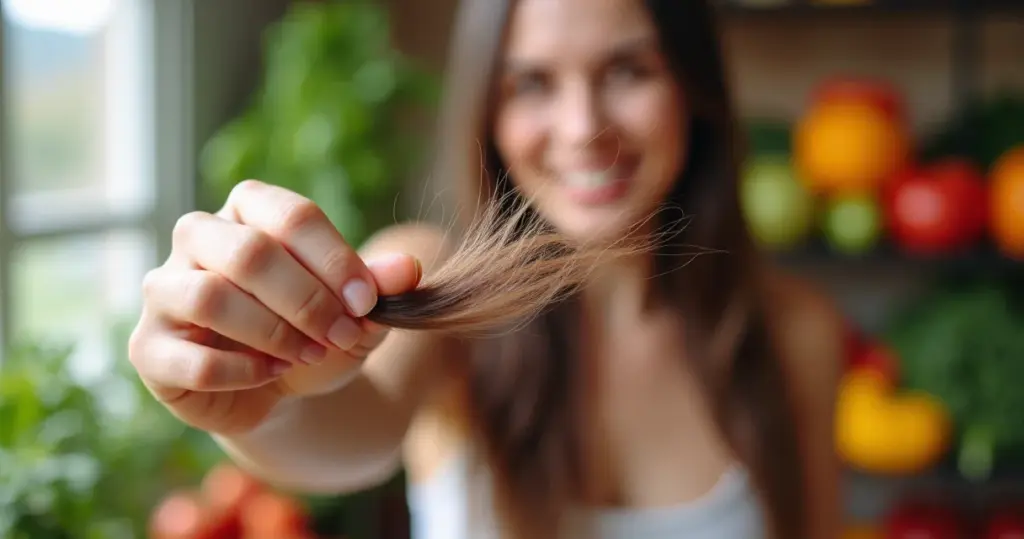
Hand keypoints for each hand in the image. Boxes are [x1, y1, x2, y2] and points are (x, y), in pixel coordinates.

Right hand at [128, 180, 421, 434]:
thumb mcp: (356, 310)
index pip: (290, 215)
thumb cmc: (316, 330)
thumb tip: (409, 269)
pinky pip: (187, 356)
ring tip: (308, 353)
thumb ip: (380, 286)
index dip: (335, 259)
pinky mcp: (148, 346)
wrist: (283, 388)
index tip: (368, 302)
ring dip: (271, 332)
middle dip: (306, 300)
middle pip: (247, 252)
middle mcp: (198, 237)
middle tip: (341, 334)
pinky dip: (240, 371)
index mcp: (249, 209)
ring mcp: (164, 289)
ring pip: (207, 297)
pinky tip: (270, 375)